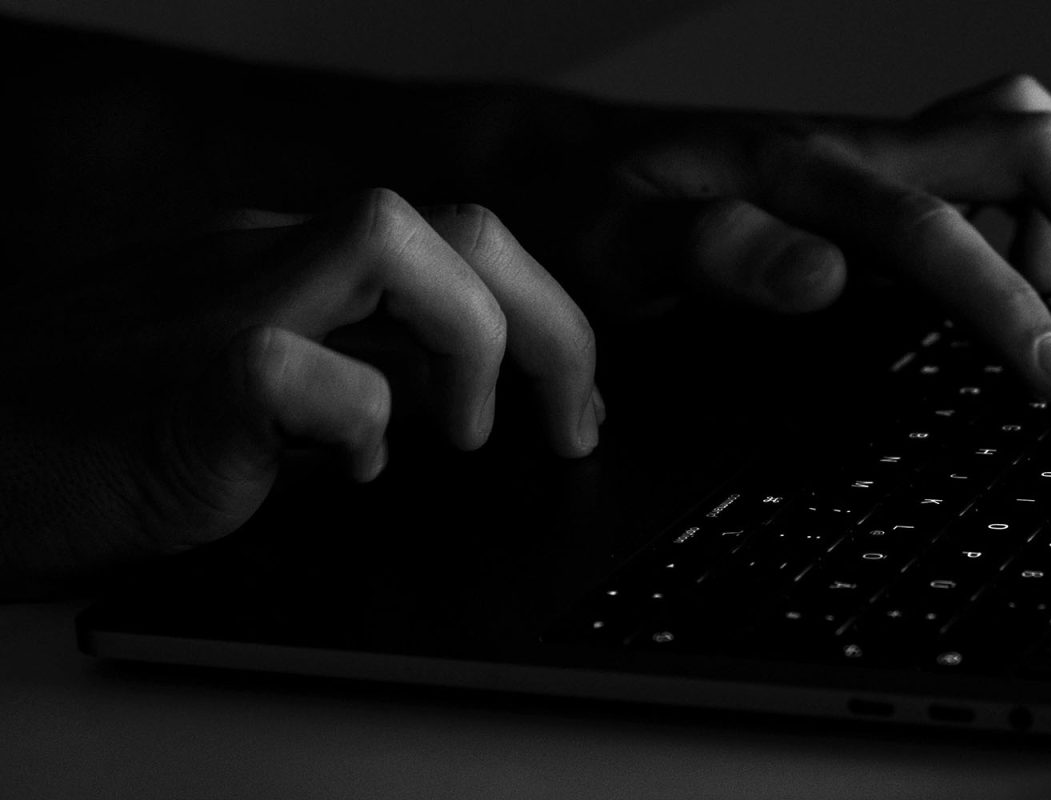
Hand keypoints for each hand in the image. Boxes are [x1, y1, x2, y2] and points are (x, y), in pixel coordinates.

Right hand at [0, 189, 596, 589]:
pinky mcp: (187, 383)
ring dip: (476, 345)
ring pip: (398, 240)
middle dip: (556, 326)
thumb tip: (479, 410)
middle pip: (462, 228)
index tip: (579, 405)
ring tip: (468, 437)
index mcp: (298, 269)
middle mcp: (270, 265)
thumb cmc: (105, 441)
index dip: (550, 318)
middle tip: (570, 424)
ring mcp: (224, 307)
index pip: (461, 246)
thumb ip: (365, 384)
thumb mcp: (271, 401)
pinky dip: (359, 426)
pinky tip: (348, 475)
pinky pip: (301, 370)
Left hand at [513, 73, 1050, 400]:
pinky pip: (985, 178)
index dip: (1009, 304)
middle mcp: (853, 152)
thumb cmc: (579, 210)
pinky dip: (1038, 225)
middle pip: (1028, 142)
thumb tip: (824, 278)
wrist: (555, 167)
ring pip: (1021, 147)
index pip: (937, 229)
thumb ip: (710, 253)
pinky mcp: (868, 183)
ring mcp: (868, 161)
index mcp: (800, 172)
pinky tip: (1027, 285)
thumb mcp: (609, 243)